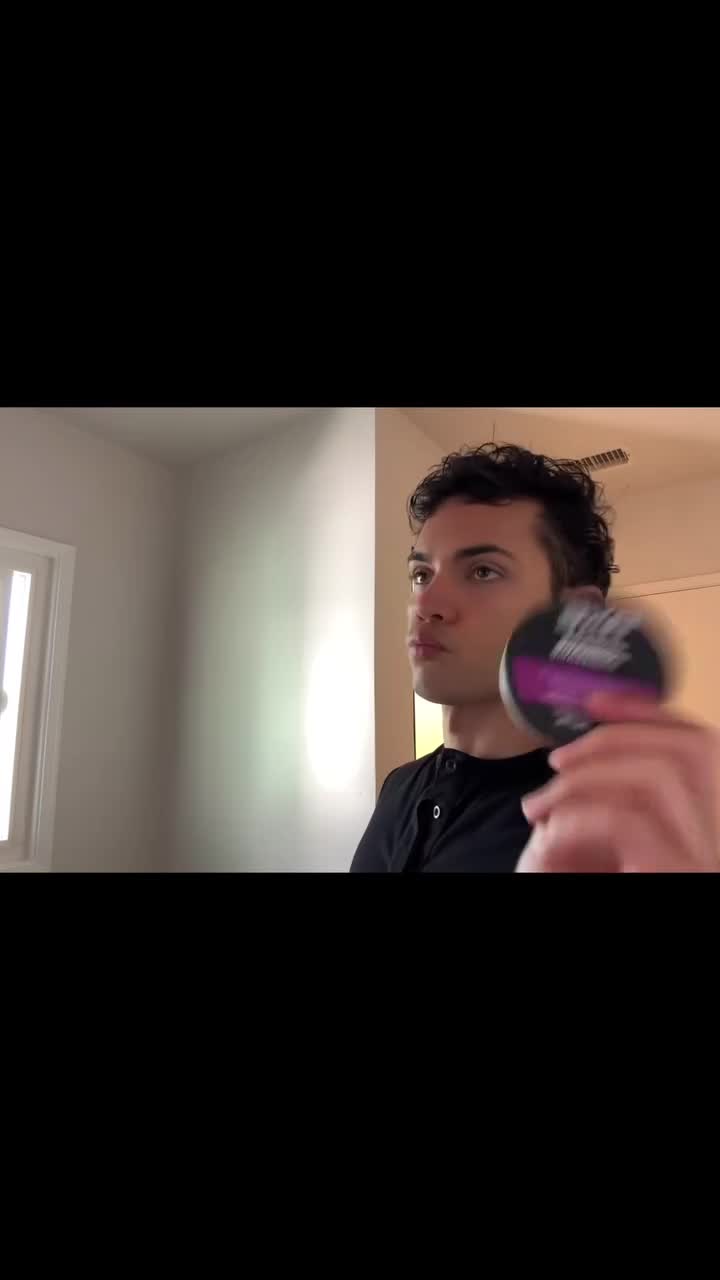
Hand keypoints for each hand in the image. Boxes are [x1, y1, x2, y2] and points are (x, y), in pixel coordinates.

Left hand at [515, 692, 719, 872]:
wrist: (596, 979)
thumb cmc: (598, 879)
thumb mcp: (610, 845)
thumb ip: (615, 804)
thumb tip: (584, 752)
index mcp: (710, 822)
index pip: (699, 745)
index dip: (648, 713)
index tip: (595, 702)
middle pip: (691, 752)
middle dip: (617, 737)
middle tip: (557, 759)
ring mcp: (708, 854)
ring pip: (660, 779)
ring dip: (589, 778)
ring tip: (541, 803)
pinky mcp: (679, 872)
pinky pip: (628, 824)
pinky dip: (579, 818)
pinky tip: (549, 834)